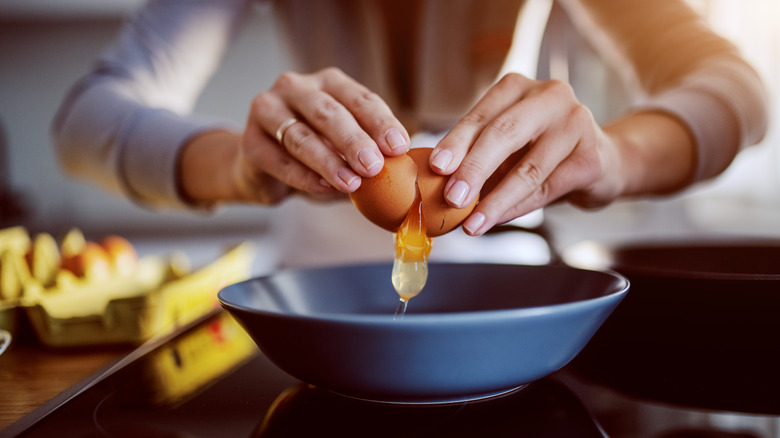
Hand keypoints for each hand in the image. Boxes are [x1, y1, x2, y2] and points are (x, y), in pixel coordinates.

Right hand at [239, 67, 409, 199]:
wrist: (263, 167)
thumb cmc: (315, 153)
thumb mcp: (346, 148)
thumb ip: (369, 152)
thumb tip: (403, 168)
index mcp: (328, 83)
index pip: (359, 99)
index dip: (381, 122)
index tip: (399, 147)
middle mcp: (295, 88)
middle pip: (328, 113)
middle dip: (354, 141)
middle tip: (374, 166)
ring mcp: (267, 110)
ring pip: (300, 137)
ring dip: (328, 162)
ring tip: (351, 183)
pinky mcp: (249, 140)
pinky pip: (279, 160)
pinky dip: (303, 177)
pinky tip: (323, 189)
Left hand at [428, 73, 625, 235]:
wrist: (599, 160)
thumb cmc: (537, 149)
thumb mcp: (505, 142)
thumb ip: (475, 153)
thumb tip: (436, 181)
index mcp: (518, 87)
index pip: (481, 116)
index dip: (456, 142)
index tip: (436, 167)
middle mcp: (550, 96)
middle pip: (504, 134)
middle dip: (474, 169)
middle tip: (452, 199)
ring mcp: (576, 124)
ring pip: (528, 169)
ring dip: (496, 200)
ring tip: (472, 225)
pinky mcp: (591, 158)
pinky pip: (546, 189)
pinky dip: (517, 208)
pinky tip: (497, 220)